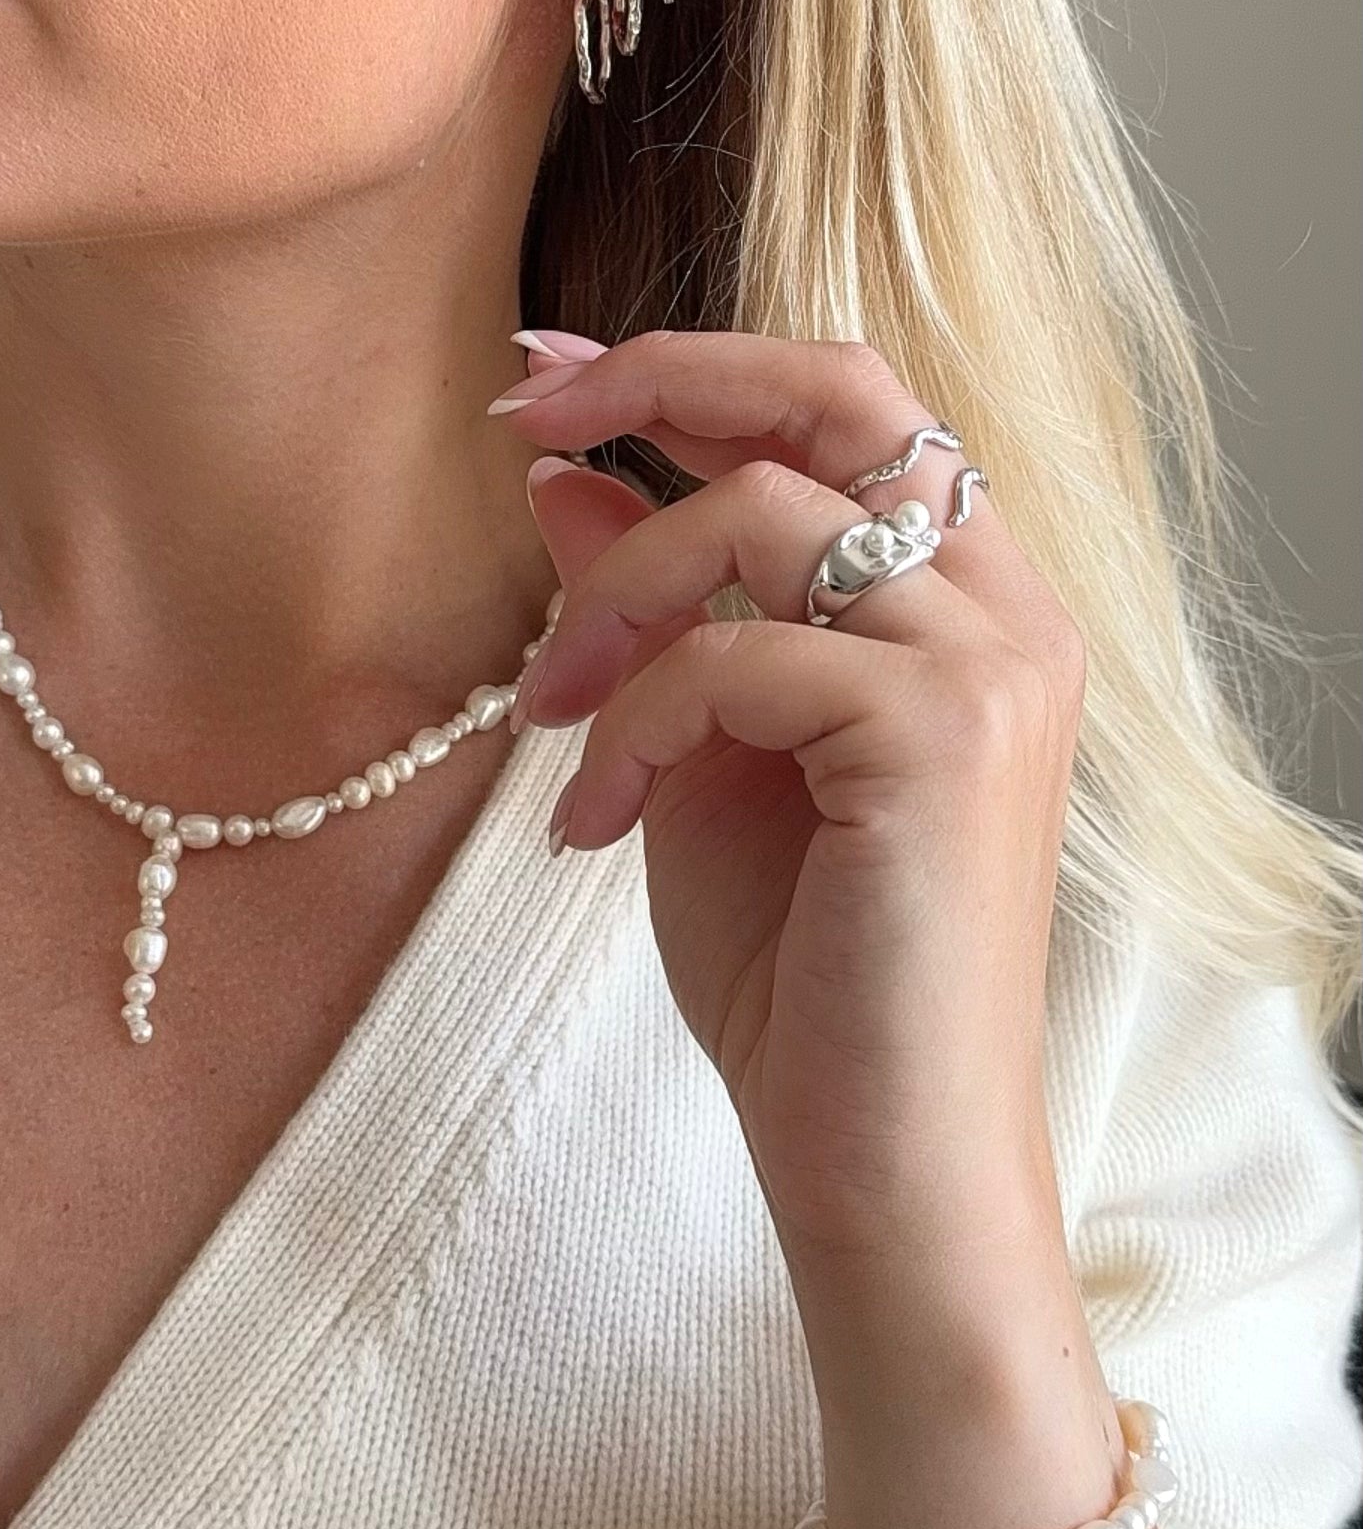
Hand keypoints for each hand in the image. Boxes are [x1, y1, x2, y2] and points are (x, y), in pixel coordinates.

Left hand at [489, 328, 1087, 1262]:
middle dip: (663, 376)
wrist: (882, 1161)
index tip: (548, 380)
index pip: (843, 411)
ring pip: (760, 516)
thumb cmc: (802, 974)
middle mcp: (1005, 607)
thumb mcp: (696, 758)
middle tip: (523, 416)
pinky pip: (735, 655)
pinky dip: (633, 725)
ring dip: (612, 601)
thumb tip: (562, 481)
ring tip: (545, 719)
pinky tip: (588, 826)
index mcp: (965, 604)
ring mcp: (989, 663)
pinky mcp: (944, 734)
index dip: (692, 367)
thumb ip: (652, 613)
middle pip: (839, 389)